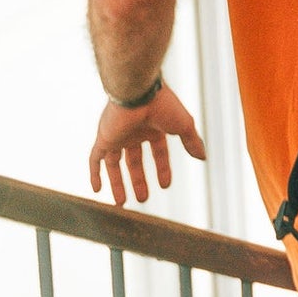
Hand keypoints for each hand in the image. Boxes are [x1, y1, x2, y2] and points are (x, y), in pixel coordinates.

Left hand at [88, 83, 205, 205]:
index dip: (162, 168)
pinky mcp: (104, 138)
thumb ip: (192, 142)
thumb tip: (203, 156)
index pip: (157, 151)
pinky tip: (97, 190)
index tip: (165, 185)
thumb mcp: (184, 126)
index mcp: (153, 127)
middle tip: (142, 198)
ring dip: (118, 183)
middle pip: (134, 161)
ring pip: (114, 163)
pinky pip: (95, 158)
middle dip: (138, 180)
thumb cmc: (163, 104)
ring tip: (122, 203)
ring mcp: (117, 135)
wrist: (138, 92)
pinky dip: (94, 173)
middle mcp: (134, 131)